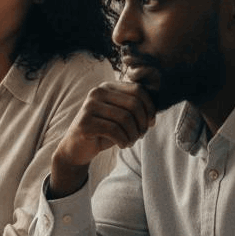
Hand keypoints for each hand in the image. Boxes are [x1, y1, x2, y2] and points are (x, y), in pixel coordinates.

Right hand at [50, 82, 155, 197]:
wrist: (77, 148)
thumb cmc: (103, 131)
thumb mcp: (121, 116)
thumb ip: (135, 108)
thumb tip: (157, 108)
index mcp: (107, 87)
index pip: (138, 90)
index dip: (150, 107)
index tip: (150, 123)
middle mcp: (96, 92)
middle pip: (133, 104)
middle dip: (142, 123)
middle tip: (141, 135)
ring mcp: (88, 107)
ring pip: (125, 118)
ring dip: (133, 134)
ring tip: (131, 142)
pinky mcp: (84, 123)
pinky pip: (114, 130)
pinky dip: (123, 140)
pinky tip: (122, 145)